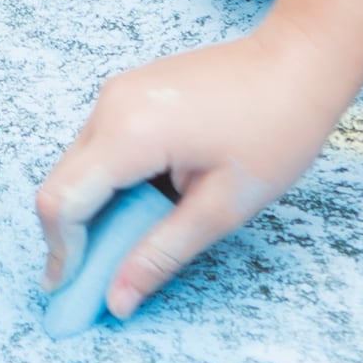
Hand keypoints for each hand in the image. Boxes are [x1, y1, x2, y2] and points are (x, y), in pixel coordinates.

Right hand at [35, 21, 360, 315]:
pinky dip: (112, 183)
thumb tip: (116, 300)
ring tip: (136, 241)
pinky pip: (101, 146)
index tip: (77, 291)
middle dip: (74, 237)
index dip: (62, 254)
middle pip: (62, 185)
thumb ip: (159, 255)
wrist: (301, 61)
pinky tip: (150, 203)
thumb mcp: (221, 207)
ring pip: (80, 167)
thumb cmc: (276, 128)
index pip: (62, 203)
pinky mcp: (131, 91)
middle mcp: (111, 106)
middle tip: (102, 278)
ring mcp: (119, 93)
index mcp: (129, 132)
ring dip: (96, 210)